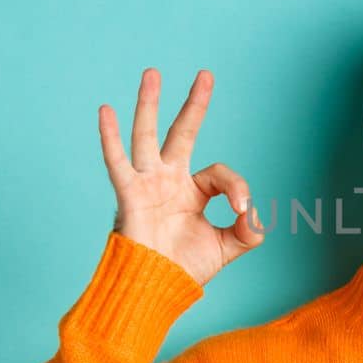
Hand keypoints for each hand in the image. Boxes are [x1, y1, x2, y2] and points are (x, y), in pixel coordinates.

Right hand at [98, 68, 264, 285]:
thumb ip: (248, 231)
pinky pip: (117, 162)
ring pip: (148, 136)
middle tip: (205, 75)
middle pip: (183, 132)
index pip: (219, 173)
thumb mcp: (226, 248)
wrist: (156, 289)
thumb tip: (255, 215)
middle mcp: (169, 180)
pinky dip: (110, 137)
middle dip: (194, 104)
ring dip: (149, 104)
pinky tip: (106, 111)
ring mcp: (147, 184)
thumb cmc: (184, 269)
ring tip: (152, 73)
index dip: (237, 188)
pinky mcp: (129, 194)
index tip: (242, 210)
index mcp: (191, 191)